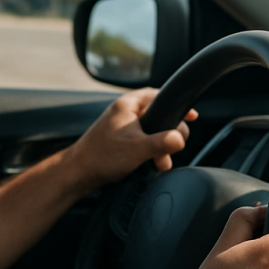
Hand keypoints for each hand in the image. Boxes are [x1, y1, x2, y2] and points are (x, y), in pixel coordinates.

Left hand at [64, 88, 195, 192]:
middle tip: (173, 147)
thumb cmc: (102, 156)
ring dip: (161, 147)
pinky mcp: (121, 142)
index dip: (176, 105)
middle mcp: (126, 113)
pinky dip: (152, 152)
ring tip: (161, 162)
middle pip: (159, 116)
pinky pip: (144, 143)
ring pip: (153, 132)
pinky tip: (153, 164)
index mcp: (128, 105)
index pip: (159, 95)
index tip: (190, 116)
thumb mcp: (138, 148)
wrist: (79, 173)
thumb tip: (180, 139)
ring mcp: (123, 128)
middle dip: (169, 135)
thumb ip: (162, 142)